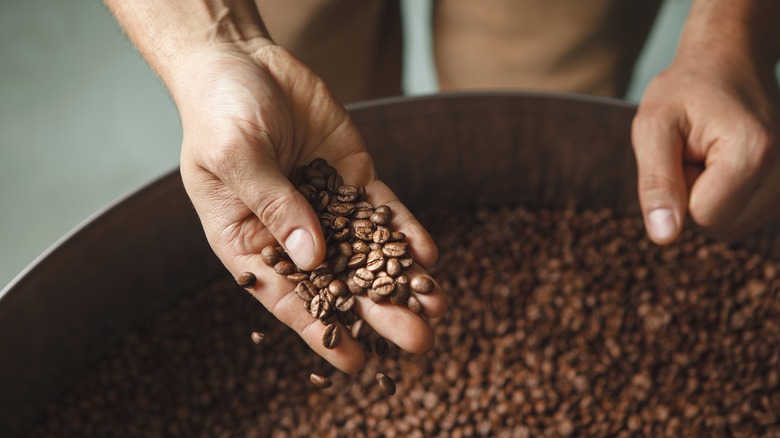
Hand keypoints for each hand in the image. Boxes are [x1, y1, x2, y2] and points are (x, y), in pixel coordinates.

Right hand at [172, 43, 447, 372]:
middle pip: (339, 281)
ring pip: (368, 250)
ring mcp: (326, 205)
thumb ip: (274, 204)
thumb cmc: (219, 113)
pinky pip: (382, 209)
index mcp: (250, 241)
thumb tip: (314, 257)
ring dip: (402, 278)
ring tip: (438, 305)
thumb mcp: (236, 157)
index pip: (288, 297)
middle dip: (379, 311)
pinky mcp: (352, 178)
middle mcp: (292, 231)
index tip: (358, 365)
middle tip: (419, 341)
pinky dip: (404, 230)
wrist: (242, 62)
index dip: (321, 333)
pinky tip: (428, 253)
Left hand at [632, 47, 779, 243]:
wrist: (727, 60)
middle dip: (692, 196)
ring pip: (728, 225)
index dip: (678, 191)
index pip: (703, 217)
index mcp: (752, 154)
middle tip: (690, 151)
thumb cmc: (685, 89)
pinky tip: (718, 163)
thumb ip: (656, 183)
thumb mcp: (653, 127)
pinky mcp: (779, 188)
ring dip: (705, 196)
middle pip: (718, 226)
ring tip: (704, 154)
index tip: (681, 152)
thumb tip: (664, 237)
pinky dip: (720, 196)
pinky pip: (738, 216)